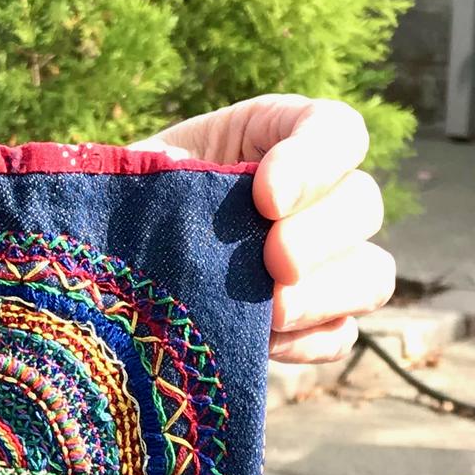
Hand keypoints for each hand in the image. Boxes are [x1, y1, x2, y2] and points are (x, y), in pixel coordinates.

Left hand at [135, 94, 394, 362]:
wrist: (103, 268)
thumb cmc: (123, 200)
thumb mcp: (141, 169)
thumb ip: (171, 170)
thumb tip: (181, 177)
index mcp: (277, 136)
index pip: (335, 131)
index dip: (315, 161)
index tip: (266, 196)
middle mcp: (315, 197)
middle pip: (362, 204)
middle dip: (319, 236)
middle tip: (273, 262)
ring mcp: (321, 264)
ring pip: (371, 273)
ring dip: (328, 293)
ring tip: (272, 312)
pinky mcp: (309, 323)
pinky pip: (340, 335)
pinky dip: (312, 341)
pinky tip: (267, 343)